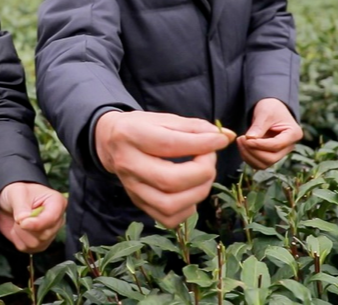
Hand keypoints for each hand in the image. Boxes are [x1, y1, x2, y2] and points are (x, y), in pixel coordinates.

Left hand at [0, 181, 65, 252]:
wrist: (9, 203)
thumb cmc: (17, 193)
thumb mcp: (17, 192)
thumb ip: (21, 207)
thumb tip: (23, 221)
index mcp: (57, 202)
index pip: (52, 218)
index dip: (37, 223)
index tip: (22, 223)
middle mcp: (57, 220)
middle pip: (44, 235)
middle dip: (25, 228)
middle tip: (18, 216)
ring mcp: (50, 234)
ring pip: (36, 244)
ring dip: (20, 233)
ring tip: (18, 221)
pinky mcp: (40, 244)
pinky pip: (28, 249)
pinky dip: (18, 240)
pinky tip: (18, 229)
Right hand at [94, 111, 235, 228]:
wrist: (111, 143)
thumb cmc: (142, 128)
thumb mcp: (164, 119)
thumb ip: (195, 127)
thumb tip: (227, 137)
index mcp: (131, 136)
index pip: (169, 145)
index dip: (202, 144)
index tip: (220, 140)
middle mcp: (128, 164)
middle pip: (170, 180)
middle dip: (202, 171)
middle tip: (208, 159)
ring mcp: (132, 188)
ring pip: (169, 204)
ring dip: (198, 191)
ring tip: (203, 175)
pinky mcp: (138, 203)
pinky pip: (169, 218)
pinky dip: (188, 208)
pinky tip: (190, 191)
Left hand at [237, 98, 302, 169]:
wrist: (271, 109)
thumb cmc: (270, 107)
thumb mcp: (265, 112)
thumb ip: (258, 126)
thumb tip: (250, 138)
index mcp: (293, 134)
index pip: (276, 145)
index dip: (259, 144)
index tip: (245, 138)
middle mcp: (289, 146)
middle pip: (271, 158)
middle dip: (253, 151)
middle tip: (241, 139)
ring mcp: (281, 153)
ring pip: (264, 164)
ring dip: (248, 155)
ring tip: (240, 141)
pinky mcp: (271, 155)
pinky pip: (259, 163)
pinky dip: (248, 158)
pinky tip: (242, 146)